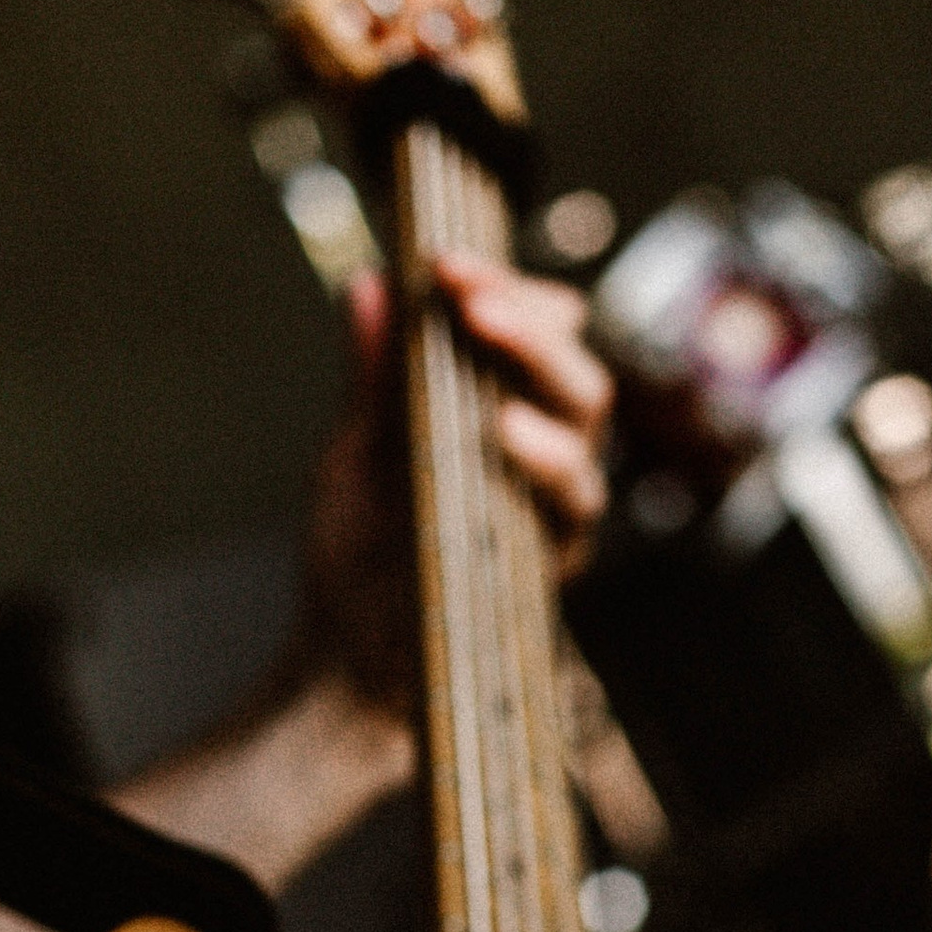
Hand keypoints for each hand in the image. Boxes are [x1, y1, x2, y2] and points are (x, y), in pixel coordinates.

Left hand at [305, 251, 613, 708]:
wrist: (345, 672)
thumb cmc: (355, 564)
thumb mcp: (354, 457)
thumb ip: (373, 378)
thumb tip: (368, 282)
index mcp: (502, 419)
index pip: (533, 334)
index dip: (503, 288)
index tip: (442, 259)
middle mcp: (541, 460)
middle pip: (571, 367)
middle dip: (525, 316)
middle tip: (468, 288)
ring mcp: (551, 512)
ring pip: (586, 425)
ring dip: (541, 368)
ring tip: (487, 332)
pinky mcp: (550, 566)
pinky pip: (569, 505)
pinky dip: (543, 461)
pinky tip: (506, 434)